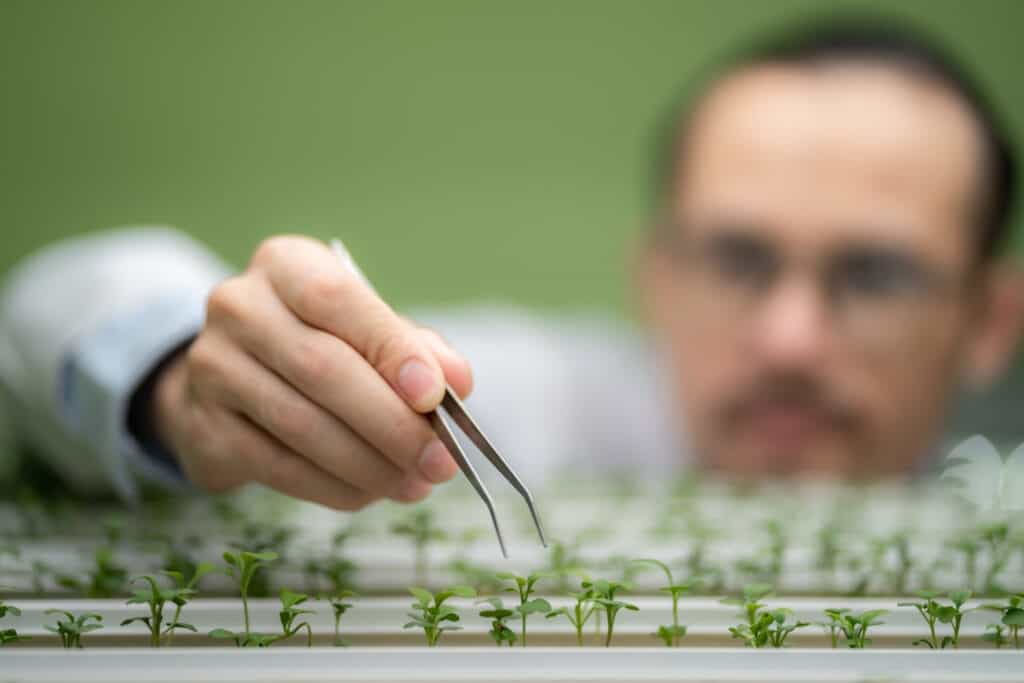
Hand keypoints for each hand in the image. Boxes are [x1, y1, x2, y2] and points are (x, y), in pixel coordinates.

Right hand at [151, 235, 472, 509]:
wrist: (234, 376)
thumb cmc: (321, 342)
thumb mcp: (368, 327)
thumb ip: (416, 347)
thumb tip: (457, 381)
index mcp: (286, 265)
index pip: (337, 299)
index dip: (390, 349)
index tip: (434, 396)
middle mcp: (240, 307)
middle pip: (321, 368)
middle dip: (390, 423)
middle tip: (439, 460)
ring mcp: (213, 366)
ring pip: (300, 425)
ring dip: (369, 464)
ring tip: (415, 484)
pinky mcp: (205, 427)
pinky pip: (278, 467)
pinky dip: (334, 487)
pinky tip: (371, 492)